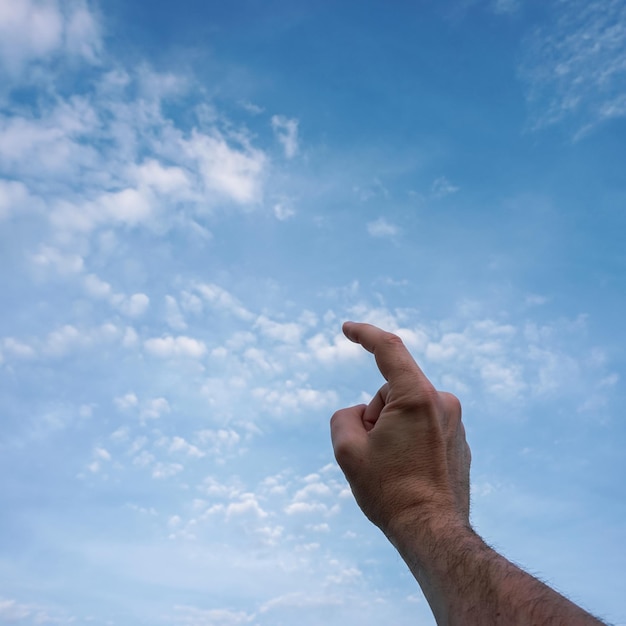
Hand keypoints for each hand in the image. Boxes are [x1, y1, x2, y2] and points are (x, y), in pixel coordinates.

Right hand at [330, 321, 470, 537]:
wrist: (432, 532)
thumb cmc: (389, 491)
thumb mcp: (347, 451)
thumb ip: (344, 417)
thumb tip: (361, 414)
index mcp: (417, 397)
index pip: (389, 349)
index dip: (364, 334)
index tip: (347, 328)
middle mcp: (442, 402)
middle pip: (390, 393)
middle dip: (375, 416)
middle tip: (375, 455)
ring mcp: (454, 421)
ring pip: (405, 411)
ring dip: (390, 430)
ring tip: (393, 468)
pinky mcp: (458, 439)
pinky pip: (421, 426)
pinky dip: (407, 439)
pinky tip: (407, 472)